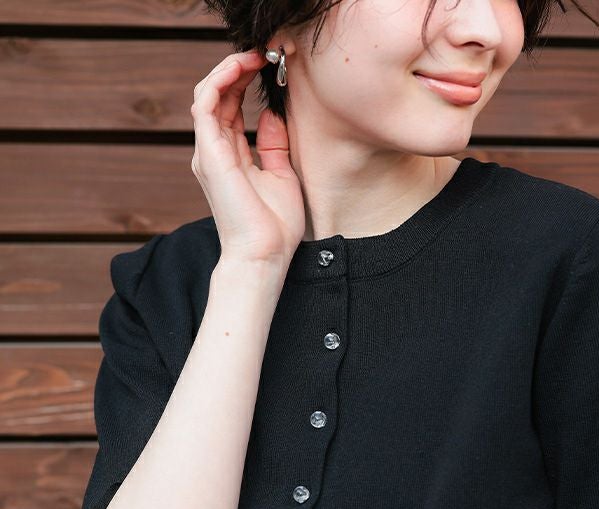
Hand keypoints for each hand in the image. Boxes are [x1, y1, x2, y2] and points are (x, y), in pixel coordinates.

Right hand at [190, 49, 305, 276]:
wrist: (264, 255)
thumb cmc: (274, 226)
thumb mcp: (282, 175)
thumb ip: (274, 144)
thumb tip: (273, 114)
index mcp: (231, 158)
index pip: (232, 108)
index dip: (246, 83)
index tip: (269, 67)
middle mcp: (215, 153)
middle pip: (219, 97)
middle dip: (238, 71)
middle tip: (263, 54)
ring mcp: (209, 153)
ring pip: (208, 95)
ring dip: (228, 70)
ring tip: (253, 56)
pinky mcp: (209, 154)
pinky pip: (206, 105)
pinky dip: (219, 81)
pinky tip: (239, 68)